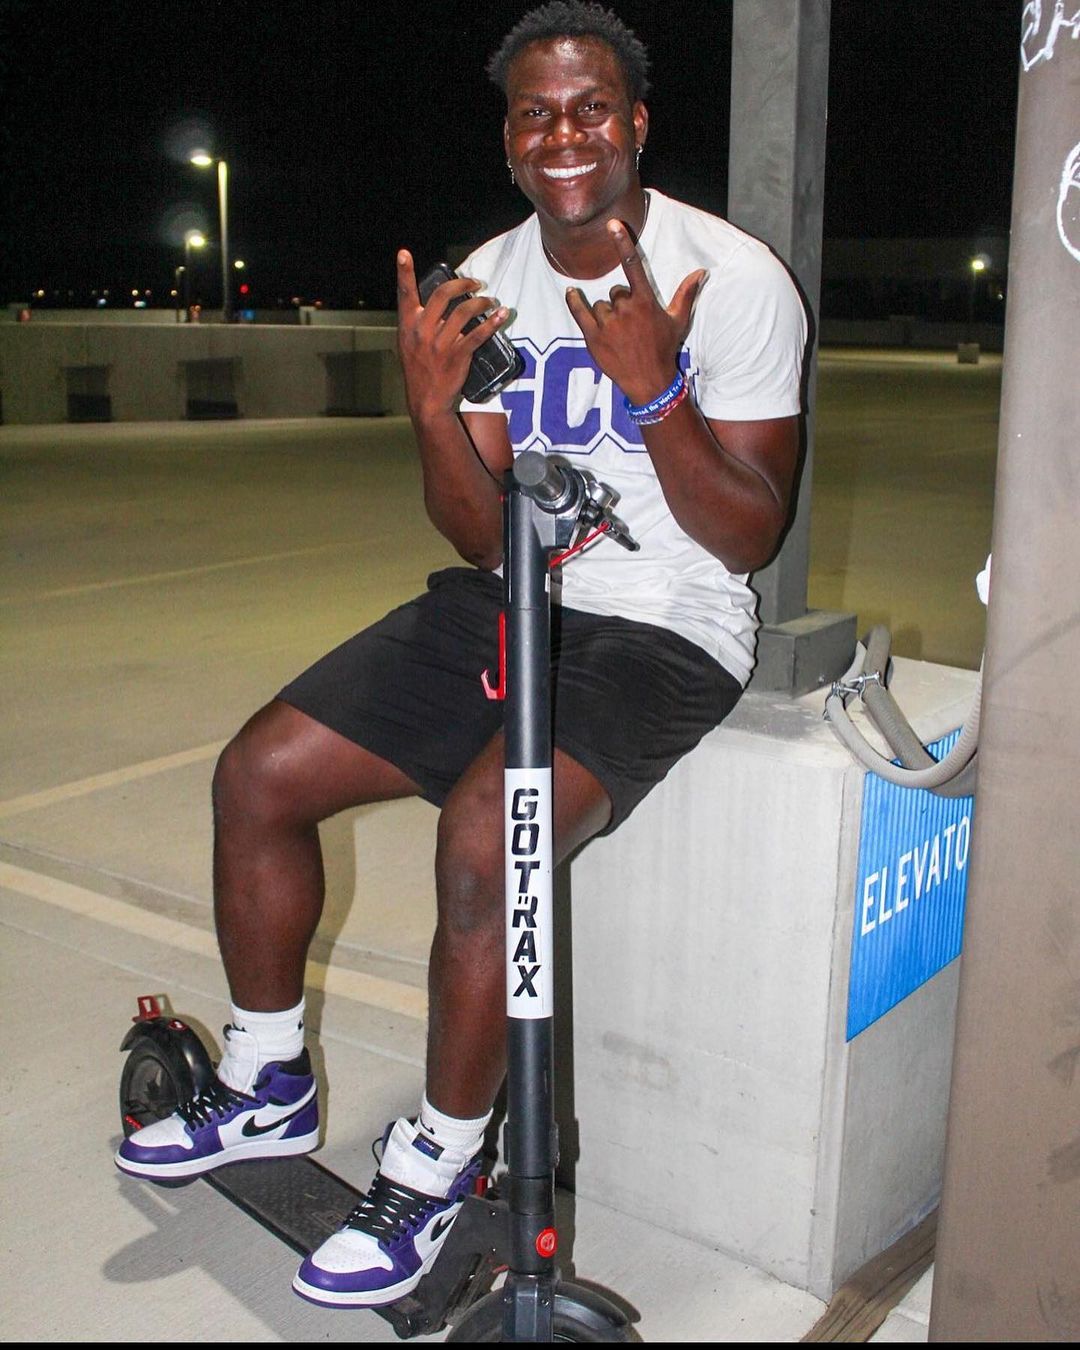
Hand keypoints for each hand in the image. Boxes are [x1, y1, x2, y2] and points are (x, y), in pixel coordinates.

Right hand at [396, 251, 507, 416]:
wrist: (426, 401)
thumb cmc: (419, 371)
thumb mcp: (409, 345)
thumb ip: (418, 323)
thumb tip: (436, 303)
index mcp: (408, 326)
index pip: (405, 294)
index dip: (404, 272)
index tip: (403, 253)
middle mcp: (422, 331)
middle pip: (443, 295)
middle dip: (463, 283)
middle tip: (475, 283)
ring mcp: (440, 344)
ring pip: (464, 311)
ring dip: (481, 302)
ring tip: (489, 301)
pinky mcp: (457, 355)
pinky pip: (478, 333)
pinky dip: (492, 322)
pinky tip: (501, 315)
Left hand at [565, 220, 705, 405]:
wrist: (649, 382)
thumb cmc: (664, 349)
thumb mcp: (678, 321)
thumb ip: (686, 293)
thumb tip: (701, 271)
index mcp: (645, 301)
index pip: (633, 265)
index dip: (622, 242)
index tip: (613, 224)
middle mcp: (625, 309)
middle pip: (615, 292)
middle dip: (621, 305)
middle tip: (630, 326)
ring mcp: (608, 323)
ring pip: (600, 305)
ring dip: (606, 315)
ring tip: (618, 334)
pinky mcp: (593, 336)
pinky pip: (579, 311)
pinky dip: (574, 301)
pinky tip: (571, 293)